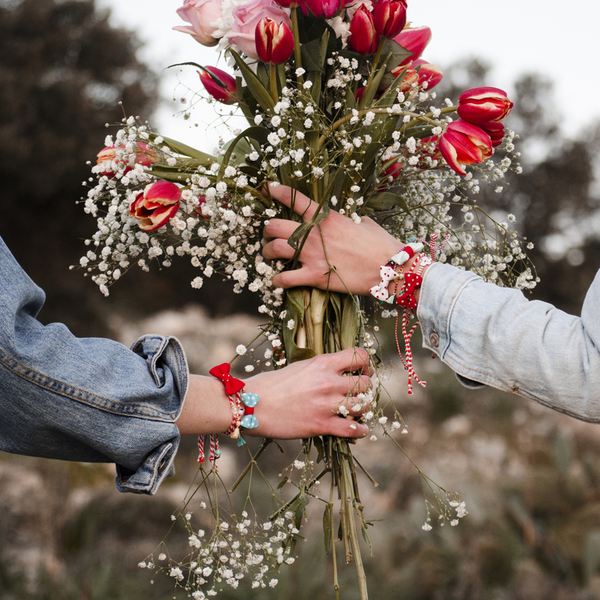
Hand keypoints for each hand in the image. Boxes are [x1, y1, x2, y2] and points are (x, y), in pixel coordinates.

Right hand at [246, 348, 372, 438]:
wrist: (251, 405)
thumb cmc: (270, 384)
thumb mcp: (299, 367)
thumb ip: (321, 368)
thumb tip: (337, 371)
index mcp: (322, 363)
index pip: (359, 357)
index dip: (366, 364)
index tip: (364, 371)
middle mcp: (328, 381)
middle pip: (366, 383)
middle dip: (366, 389)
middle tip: (359, 394)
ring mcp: (326, 404)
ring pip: (363, 406)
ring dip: (364, 409)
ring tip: (357, 412)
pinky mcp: (321, 425)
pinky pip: (353, 429)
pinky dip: (359, 430)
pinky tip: (357, 429)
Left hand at [262, 184, 400, 294]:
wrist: (390, 267)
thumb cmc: (381, 244)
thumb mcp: (364, 223)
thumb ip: (348, 220)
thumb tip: (349, 221)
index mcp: (326, 217)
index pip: (294, 199)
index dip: (276, 191)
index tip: (267, 189)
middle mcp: (314, 234)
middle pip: (274, 226)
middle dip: (267, 229)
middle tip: (269, 234)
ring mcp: (312, 256)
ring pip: (273, 249)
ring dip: (266, 252)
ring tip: (268, 255)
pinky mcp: (314, 277)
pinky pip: (285, 279)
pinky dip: (277, 280)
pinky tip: (277, 280)